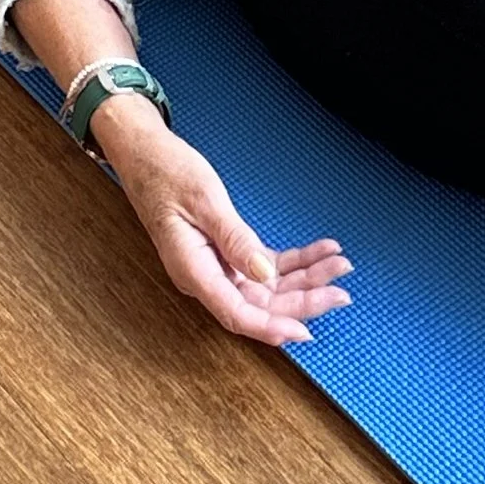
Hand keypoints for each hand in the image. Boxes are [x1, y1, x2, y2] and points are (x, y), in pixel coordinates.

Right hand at [90, 97, 351, 347]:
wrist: (144, 153)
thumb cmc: (165, 172)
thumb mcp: (204, 201)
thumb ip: (235, 240)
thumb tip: (266, 276)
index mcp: (193, 270)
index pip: (236, 313)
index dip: (271, 326)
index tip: (304, 330)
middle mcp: (206, 276)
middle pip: (260, 303)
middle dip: (302, 301)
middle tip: (340, 291)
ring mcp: (217, 266)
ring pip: (268, 286)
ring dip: (304, 279)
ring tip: (339, 265)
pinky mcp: (226, 251)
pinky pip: (265, 265)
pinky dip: (294, 260)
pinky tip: (319, 251)